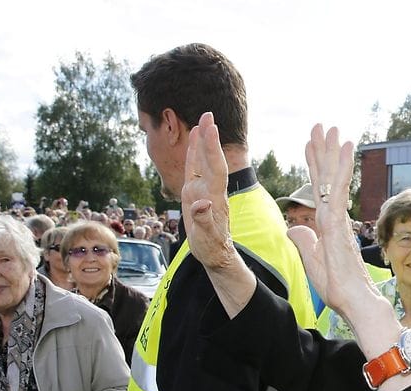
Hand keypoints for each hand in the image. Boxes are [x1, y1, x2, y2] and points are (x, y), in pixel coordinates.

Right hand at [181, 111, 236, 270]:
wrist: (217, 255)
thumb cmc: (212, 249)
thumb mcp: (207, 239)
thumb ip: (204, 221)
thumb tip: (202, 203)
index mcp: (214, 197)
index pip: (215, 167)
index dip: (212, 148)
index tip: (210, 128)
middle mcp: (210, 190)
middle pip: (211, 159)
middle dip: (209, 138)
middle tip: (208, 114)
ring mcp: (204, 191)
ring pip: (203, 162)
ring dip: (202, 142)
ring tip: (201, 122)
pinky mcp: (197, 194)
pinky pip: (194, 170)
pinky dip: (193, 154)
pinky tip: (193, 142)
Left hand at [295, 124, 374, 312]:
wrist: (356, 304)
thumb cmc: (340, 290)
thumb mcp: (313, 265)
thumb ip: (305, 244)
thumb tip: (295, 229)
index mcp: (326, 226)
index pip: (317, 189)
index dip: (314, 166)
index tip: (311, 145)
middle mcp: (333, 218)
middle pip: (325, 178)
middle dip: (323, 151)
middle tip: (322, 126)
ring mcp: (338, 220)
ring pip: (333, 179)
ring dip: (332, 152)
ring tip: (332, 128)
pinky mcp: (340, 225)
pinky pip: (338, 190)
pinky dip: (342, 168)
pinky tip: (345, 148)